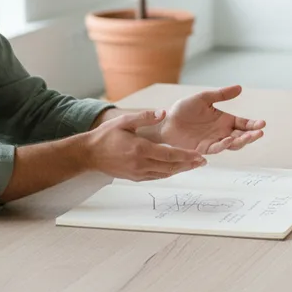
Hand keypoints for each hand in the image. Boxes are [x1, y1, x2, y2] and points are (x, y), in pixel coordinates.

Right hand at [85, 110, 206, 180]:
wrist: (88, 154)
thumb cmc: (105, 136)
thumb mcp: (124, 121)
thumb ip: (144, 117)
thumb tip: (163, 113)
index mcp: (140, 149)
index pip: (169, 155)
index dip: (186, 156)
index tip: (199, 156)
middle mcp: (140, 164)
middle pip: (171, 167)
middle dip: (188, 164)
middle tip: (202, 162)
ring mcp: (137, 173)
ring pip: (165, 174)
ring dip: (180, 170)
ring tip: (193, 165)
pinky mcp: (134, 178)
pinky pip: (156, 176)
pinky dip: (168, 173)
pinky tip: (175, 169)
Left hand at [148, 85, 265, 153]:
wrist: (166, 121)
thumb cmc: (183, 110)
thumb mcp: (204, 98)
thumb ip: (221, 95)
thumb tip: (240, 87)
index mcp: (225, 120)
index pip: (243, 124)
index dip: (253, 125)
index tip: (262, 123)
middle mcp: (222, 132)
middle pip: (241, 136)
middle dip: (252, 135)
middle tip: (259, 132)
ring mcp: (214, 141)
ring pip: (232, 144)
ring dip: (242, 141)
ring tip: (249, 137)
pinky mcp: (203, 148)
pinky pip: (216, 149)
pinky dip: (224, 145)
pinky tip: (229, 139)